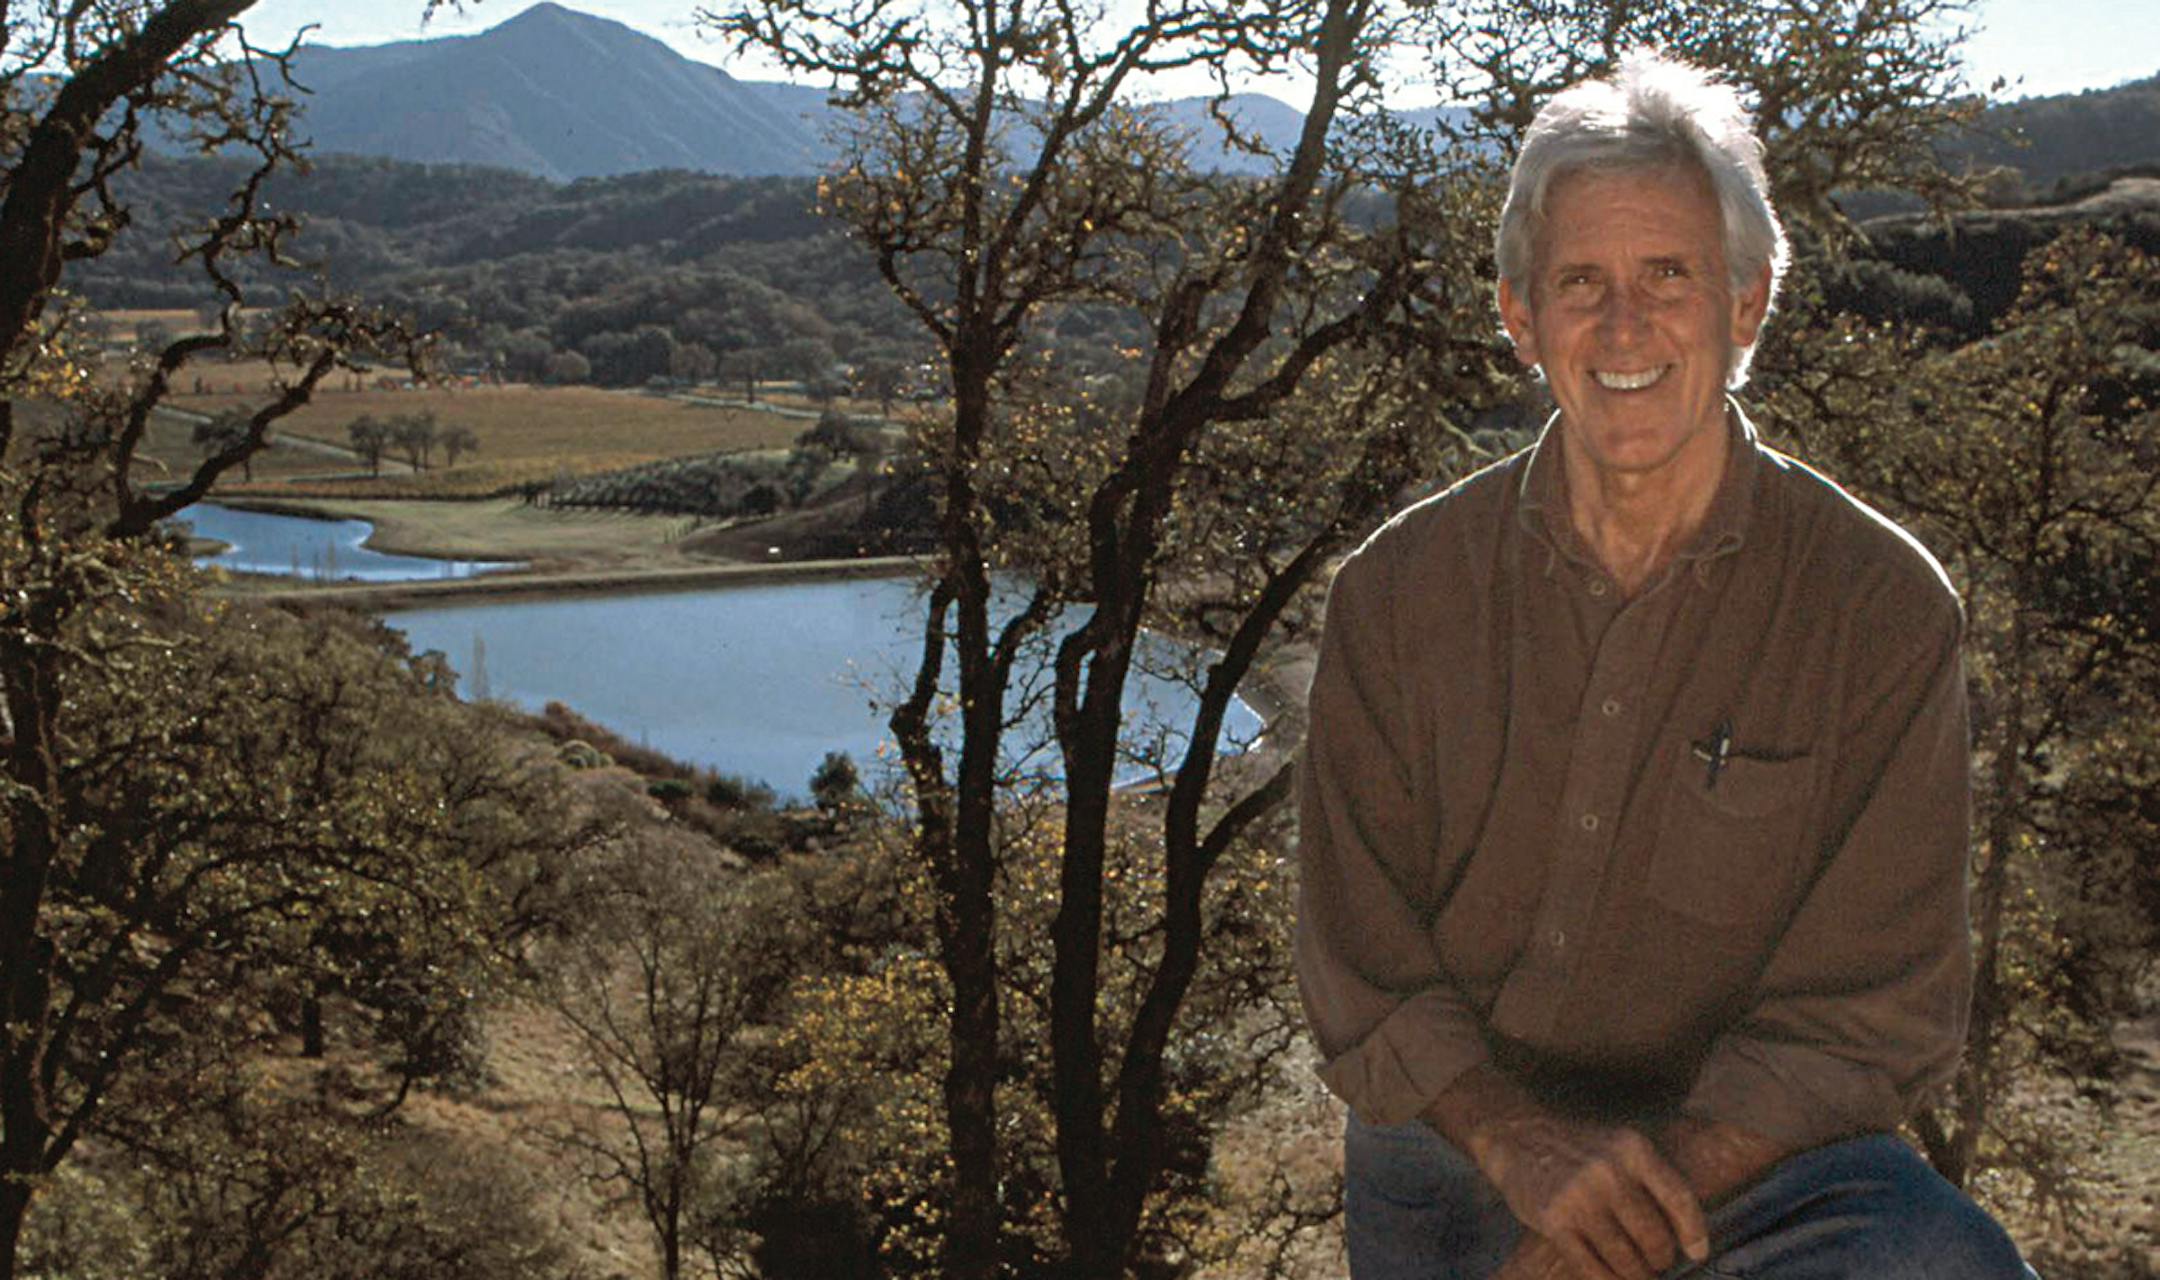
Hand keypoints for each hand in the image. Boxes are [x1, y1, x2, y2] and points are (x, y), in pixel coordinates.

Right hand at [1472, 1112, 1708, 1279]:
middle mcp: (1609, 1171)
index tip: (1698, 1253)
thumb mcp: (1618, 1147)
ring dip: (1636, 1275)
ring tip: (1638, 1275)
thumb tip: (1684, 1233)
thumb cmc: (1578, 1149)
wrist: (1518, 1138)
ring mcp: (1579, 1197)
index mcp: (1633, 1149)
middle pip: (1653, 1235)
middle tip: (1658, 1264)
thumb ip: (1649, 1179)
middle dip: (1660, 1259)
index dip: (1693, 1232)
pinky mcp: (1554, 1221)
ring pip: (1625, 1257)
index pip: (1678, 1198)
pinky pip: (1591, 1266)